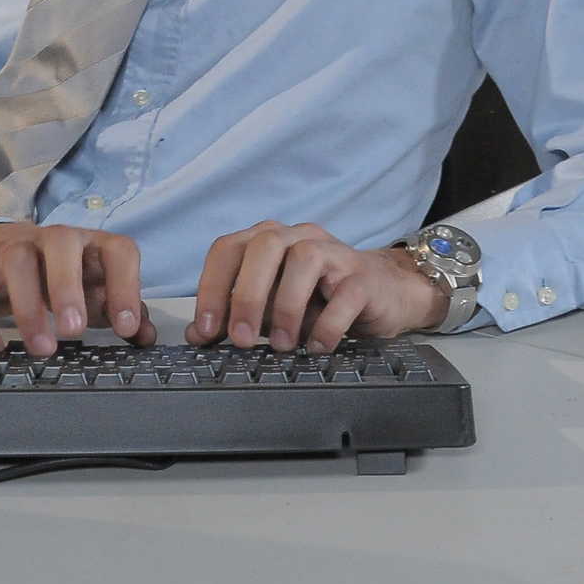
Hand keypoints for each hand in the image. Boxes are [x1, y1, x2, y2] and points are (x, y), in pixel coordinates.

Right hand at [0, 223, 154, 355]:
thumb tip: (146, 335)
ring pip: (17, 262)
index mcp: (89, 245)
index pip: (118, 249)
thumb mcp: (91, 288)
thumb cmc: (55, 272)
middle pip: (61, 241)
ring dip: (28, 306)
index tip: (126, 327)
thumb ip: (119, 309)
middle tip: (74, 330)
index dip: (126, 285)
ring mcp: (12, 248)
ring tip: (42, 347)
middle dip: (68, 286)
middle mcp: (52, 239)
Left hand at [186, 220, 445, 351]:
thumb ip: (235, 316)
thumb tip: (197, 334)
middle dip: (246, 295)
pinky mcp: (364, 277)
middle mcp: (299, 237)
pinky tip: (316, 346)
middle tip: (241, 339)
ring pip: (304, 260)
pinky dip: (326, 324)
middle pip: (263, 246)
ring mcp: (335, 253)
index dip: (212, 287)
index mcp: (269, 240)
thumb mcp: (272, 307)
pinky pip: (345, 293)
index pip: (229, 248)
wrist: (386, 294)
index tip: (206, 329)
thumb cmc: (322, 298)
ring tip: (281, 345)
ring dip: (286, 307)